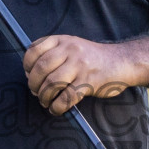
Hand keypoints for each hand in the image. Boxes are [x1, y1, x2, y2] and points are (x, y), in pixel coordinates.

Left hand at [23, 35, 137, 114]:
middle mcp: (70, 50)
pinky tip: (56, 109)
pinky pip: (66, 97)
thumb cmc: (92, 58)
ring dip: (44, 97)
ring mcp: (80, 65)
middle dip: (33, 84)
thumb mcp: (72, 46)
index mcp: (63, 40)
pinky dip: (57, 107)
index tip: (29, 75)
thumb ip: (53, 54)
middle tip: (36, 92)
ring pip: (51, 84)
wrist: (121, 62)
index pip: (34, 50)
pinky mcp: (88, 82)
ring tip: (46, 101)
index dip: (27, 65)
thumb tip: (31, 75)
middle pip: (41, 68)